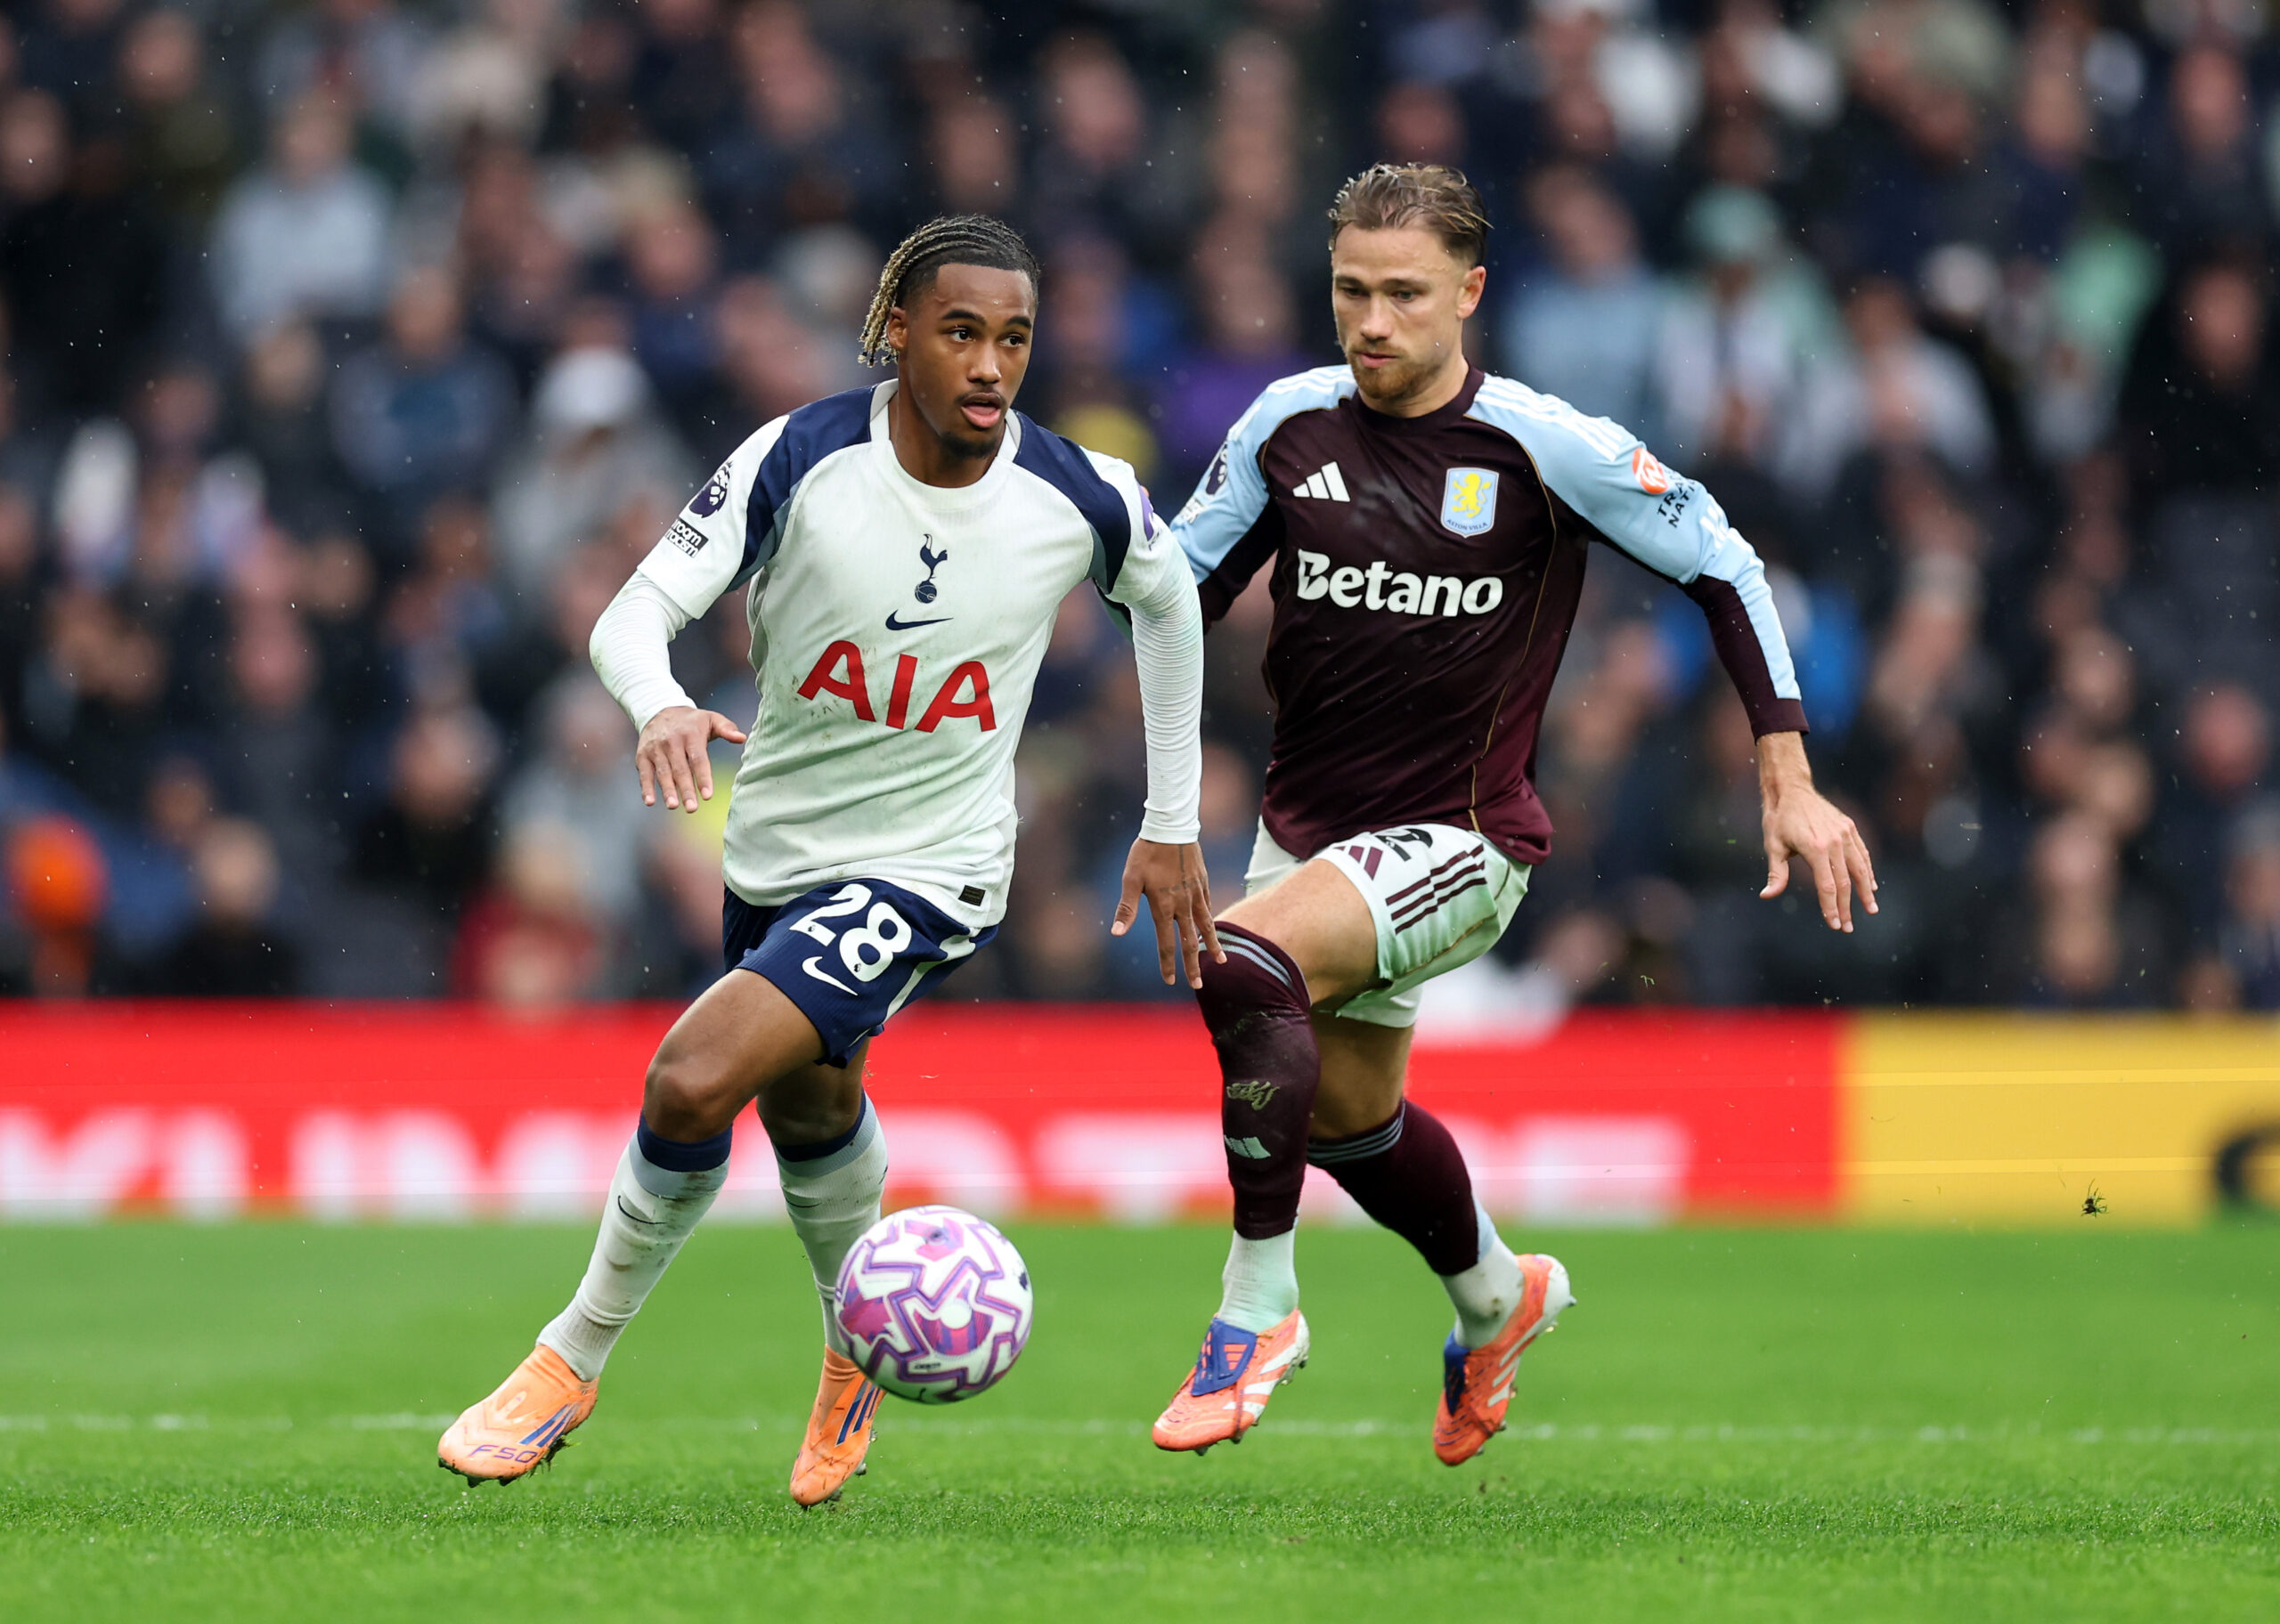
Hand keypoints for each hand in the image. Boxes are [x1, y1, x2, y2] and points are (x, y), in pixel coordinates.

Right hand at [635, 705, 747, 813]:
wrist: (659, 710)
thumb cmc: (692, 721)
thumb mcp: (711, 718)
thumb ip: (727, 728)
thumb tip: (742, 737)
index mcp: (691, 735)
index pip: (698, 759)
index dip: (703, 777)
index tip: (708, 795)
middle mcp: (672, 742)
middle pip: (680, 769)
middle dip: (686, 790)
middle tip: (692, 808)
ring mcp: (656, 749)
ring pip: (663, 772)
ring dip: (667, 790)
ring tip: (673, 806)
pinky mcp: (642, 755)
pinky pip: (644, 773)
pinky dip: (646, 788)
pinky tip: (650, 802)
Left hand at [1112, 838, 1225, 988]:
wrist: (1171, 827)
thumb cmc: (1146, 852)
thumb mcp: (1131, 879)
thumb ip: (1126, 909)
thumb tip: (1116, 934)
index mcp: (1163, 906)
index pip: (1166, 943)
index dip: (1168, 964)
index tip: (1170, 981)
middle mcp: (1183, 904)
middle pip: (1190, 942)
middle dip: (1193, 966)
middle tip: (1197, 986)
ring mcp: (1196, 894)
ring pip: (1207, 926)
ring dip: (1213, 946)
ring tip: (1222, 962)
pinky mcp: (1203, 883)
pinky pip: (1209, 908)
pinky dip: (1212, 922)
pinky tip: (1213, 929)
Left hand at [1757, 731, 1877, 932]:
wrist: (1792, 789)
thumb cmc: (1778, 820)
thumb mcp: (1773, 847)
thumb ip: (1776, 874)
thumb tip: (1767, 896)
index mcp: (1815, 848)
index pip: (1827, 886)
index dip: (1831, 908)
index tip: (1835, 925)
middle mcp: (1834, 841)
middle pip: (1845, 881)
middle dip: (1847, 907)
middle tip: (1848, 927)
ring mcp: (1844, 833)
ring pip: (1860, 868)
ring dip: (1866, 891)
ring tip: (1870, 910)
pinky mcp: (1849, 827)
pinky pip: (1862, 853)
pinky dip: (1868, 870)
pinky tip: (1871, 885)